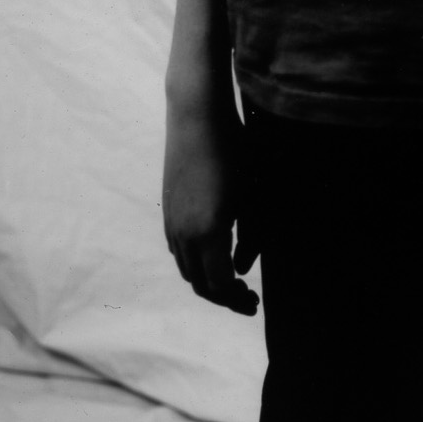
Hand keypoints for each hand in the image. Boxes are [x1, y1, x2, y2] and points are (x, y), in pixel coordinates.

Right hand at [162, 99, 258, 315]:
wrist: (197, 118)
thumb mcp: (252, 196)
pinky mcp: (168, 210)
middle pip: (199, 284)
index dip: (237, 301)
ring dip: (208, 281)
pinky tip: (213, 253)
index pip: (219, 286)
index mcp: (207, 234)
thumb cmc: (234, 152)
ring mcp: (171, 223)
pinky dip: (195, 263)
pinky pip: (178, 251)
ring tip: (232, 279)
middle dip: (223, 297)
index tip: (255, 304)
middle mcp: (183, 234)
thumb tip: (241, 269)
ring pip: (186, 269)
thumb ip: (251, 238)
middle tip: (247, 297)